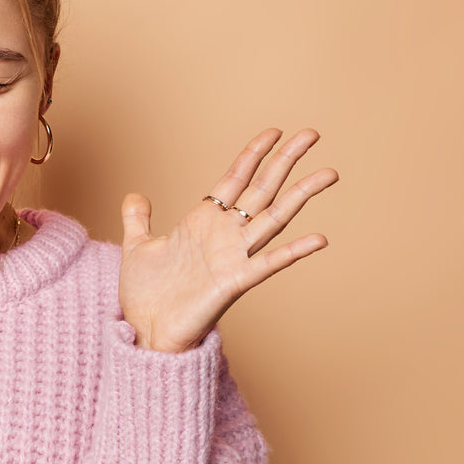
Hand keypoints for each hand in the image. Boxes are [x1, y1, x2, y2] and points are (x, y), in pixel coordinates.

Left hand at [118, 128, 337, 351]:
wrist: (144, 332)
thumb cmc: (145, 295)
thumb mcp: (137, 248)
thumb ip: (138, 220)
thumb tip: (134, 196)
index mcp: (203, 221)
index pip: (235, 178)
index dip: (254, 154)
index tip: (275, 132)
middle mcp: (224, 235)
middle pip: (262, 189)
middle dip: (286, 160)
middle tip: (312, 134)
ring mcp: (233, 257)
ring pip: (274, 218)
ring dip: (301, 195)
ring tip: (328, 173)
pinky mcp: (234, 283)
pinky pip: (268, 263)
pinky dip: (293, 252)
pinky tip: (319, 239)